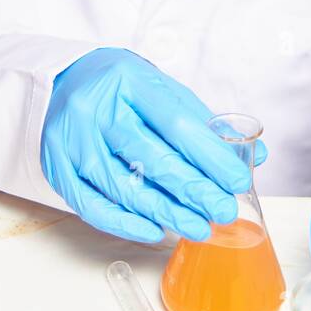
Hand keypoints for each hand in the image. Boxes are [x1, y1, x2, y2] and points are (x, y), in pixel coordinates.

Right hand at [41, 47, 265, 242]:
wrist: (64, 79)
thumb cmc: (123, 89)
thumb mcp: (162, 90)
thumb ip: (204, 123)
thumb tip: (254, 156)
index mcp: (129, 80)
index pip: (177, 123)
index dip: (211, 157)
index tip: (238, 182)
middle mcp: (96, 108)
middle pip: (152, 157)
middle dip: (194, 191)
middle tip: (223, 212)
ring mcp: (71, 139)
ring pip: (123, 187)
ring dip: (165, 213)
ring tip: (198, 228)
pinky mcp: (56, 166)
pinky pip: (92, 205)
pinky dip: (125, 223)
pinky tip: (155, 230)